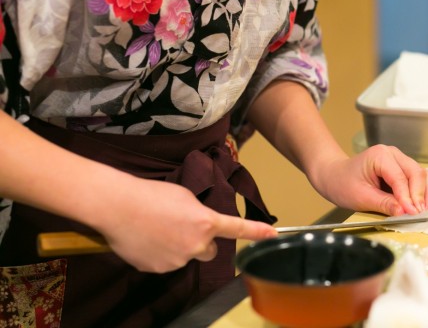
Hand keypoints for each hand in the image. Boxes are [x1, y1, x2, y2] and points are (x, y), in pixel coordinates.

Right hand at [0, 111, 276, 272]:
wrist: (119, 206)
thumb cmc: (152, 194)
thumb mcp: (184, 196)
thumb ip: (199, 213)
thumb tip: (199, 223)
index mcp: (206, 222)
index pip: (237, 229)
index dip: (257, 233)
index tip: (274, 234)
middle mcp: (196, 245)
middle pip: (209, 250)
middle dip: (201, 242)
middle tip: (181, 227)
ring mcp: (177, 260)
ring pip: (186, 257)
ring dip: (179, 247)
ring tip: (157, 229)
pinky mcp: (158, 270)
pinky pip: (166, 263)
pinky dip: (160, 254)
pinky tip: (147, 240)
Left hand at [311, 144, 427, 215]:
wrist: (334, 176)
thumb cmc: (343, 183)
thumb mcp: (361, 197)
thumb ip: (384, 204)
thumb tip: (405, 213)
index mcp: (380, 156)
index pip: (400, 178)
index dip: (408, 197)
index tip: (413, 213)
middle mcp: (392, 154)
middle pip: (416, 173)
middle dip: (420, 195)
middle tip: (421, 214)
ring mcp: (398, 160)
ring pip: (421, 175)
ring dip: (425, 194)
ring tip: (425, 211)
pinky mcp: (401, 169)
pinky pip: (417, 179)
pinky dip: (421, 192)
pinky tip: (421, 206)